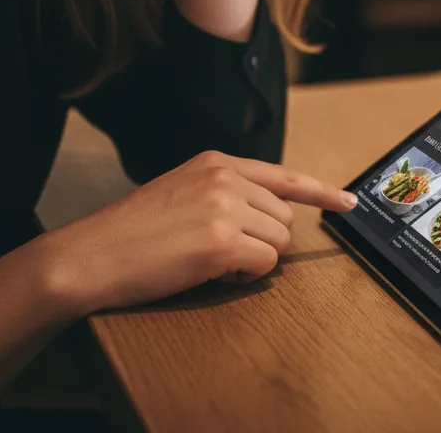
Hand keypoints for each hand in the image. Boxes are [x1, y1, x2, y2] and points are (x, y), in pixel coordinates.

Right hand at [47, 151, 357, 312]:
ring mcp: (226, 207)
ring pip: (277, 242)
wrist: (92, 254)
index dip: (321, 192)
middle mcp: (226, 178)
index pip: (284, 175)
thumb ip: (224, 191)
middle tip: (222, 251)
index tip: (348, 201)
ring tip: (211, 260)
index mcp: (217, 162)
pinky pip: (263, 265)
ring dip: (252, 260)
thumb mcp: (182, 189)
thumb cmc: (133, 231)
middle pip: (283, 217)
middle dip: (262, 240)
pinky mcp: (222, 242)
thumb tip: (265, 214)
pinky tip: (212, 272)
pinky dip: (245, 277)